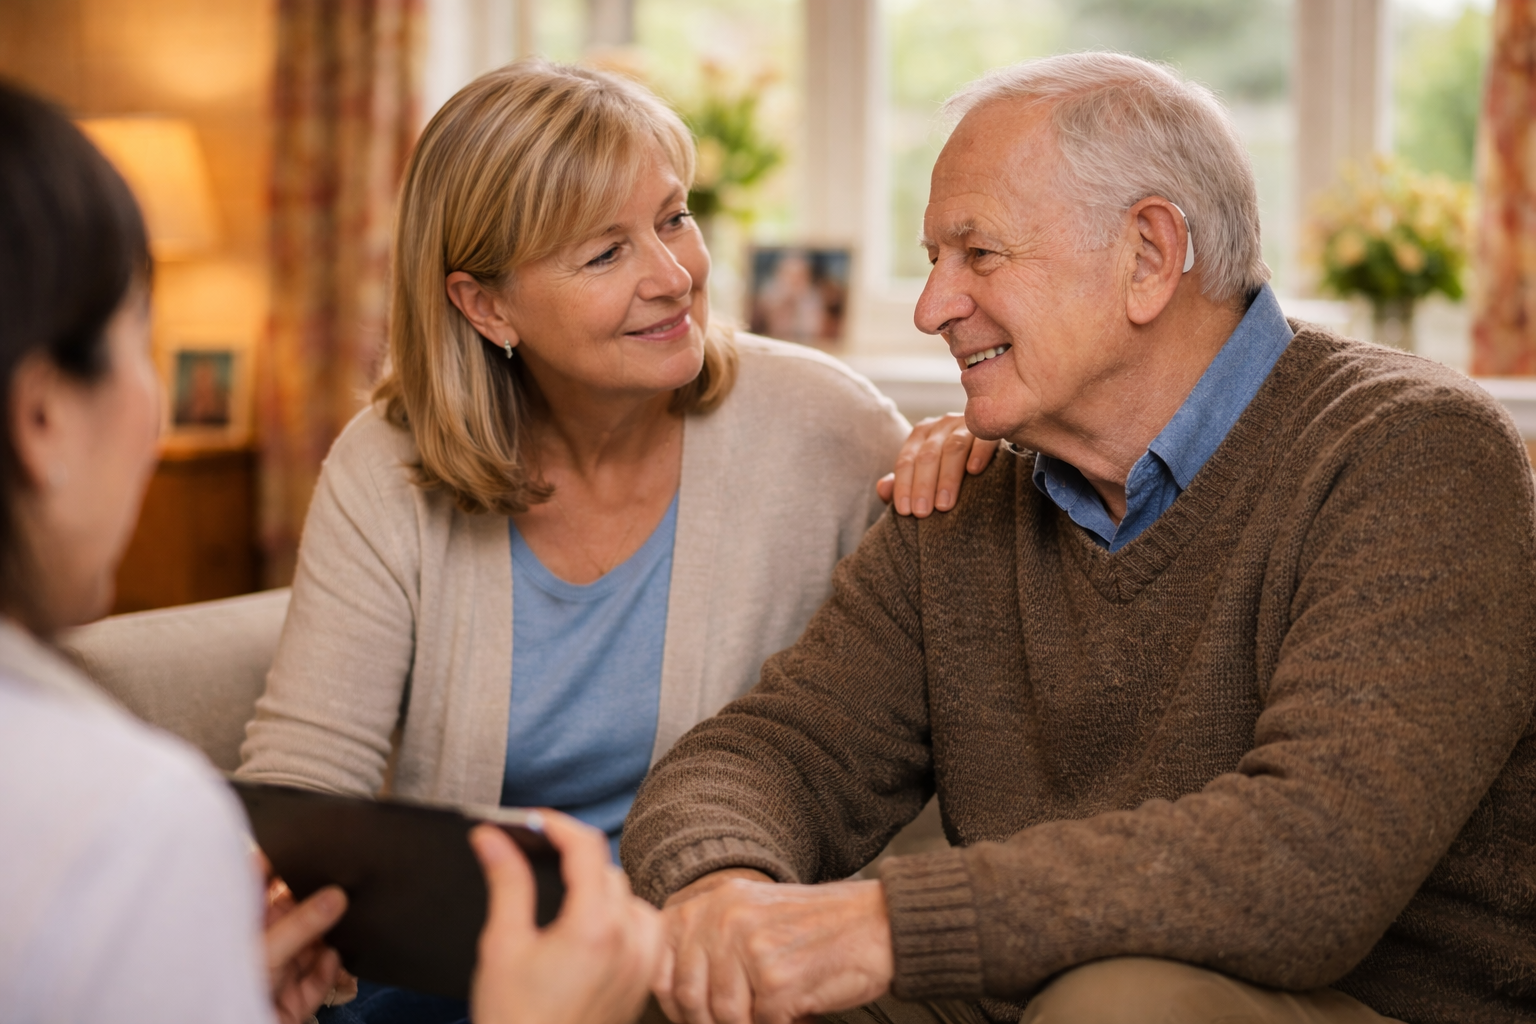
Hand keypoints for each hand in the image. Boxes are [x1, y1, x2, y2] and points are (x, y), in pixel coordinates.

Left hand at [258, 850, 352, 1023]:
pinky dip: (329, 969)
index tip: (306, 844)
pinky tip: (331, 960)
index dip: (281, 863)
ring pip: (315, 944)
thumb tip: (335, 896)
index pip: (262, 883)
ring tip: (345, 921)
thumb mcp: (266, 951)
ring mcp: (281, 971)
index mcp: (246, 926)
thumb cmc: (223, 994)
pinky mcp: (298, 996)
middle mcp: (265, 944)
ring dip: (329, 937)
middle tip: (338, 884)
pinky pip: (322, 976)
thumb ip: (303, 924)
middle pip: (298, 912)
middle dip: (318, 901)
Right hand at [470, 813, 661, 1023]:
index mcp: (594, 926)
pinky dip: (623, 916)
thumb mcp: (502, 945)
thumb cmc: (514, 1019)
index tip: (531, 821)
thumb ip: (506, 883)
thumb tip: (494, 837)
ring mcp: (642, 963)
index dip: (556, 825)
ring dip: (600, 887)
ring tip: (563, 895)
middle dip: (571, 857)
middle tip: (533, 857)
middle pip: (606, 870)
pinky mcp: (644, 983)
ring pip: (630, 897)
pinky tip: (595, 927)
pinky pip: (646, 929)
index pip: (585, 847)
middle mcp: (628, 940)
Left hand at [654, 876, 893, 1023]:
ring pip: (723, 1018)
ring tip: (775, 1010)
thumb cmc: (815, 931)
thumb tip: (668, 996)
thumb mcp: (750, 918)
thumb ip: (707, 947)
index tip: (694, 1014)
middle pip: (689, 999)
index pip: (660, 964)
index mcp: (713, 903)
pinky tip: (799, 1009)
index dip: (673, 1002)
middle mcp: (726, 919)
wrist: (877, 925)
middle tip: (746, 1018)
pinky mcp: (777, 980)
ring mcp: (751, 948)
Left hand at [878, 413, 998, 516]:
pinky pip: (984, 437)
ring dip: (947, 477)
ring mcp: (967, 425)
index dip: (903, 485)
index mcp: (922, 435)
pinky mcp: (992, 428)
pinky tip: (974, 471)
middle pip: (928, 455)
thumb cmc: (954, 468)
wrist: (991, 442)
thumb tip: (882, 489)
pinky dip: (978, 453)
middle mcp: (942, 426)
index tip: (906, 511)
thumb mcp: (927, 474)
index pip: (906, 460)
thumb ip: (904, 482)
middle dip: (923, 485)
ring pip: (954, 447)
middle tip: (922, 513)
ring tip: (944, 505)